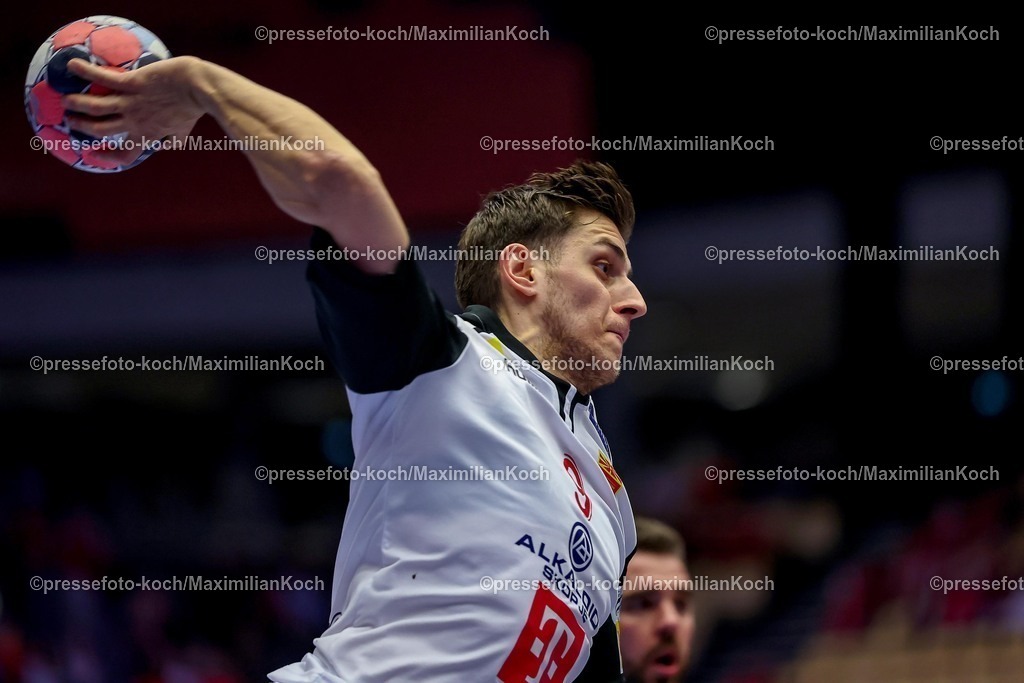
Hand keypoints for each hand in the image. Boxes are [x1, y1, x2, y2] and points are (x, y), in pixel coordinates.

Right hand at [62, 56, 205, 164]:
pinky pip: (104, 79)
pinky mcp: (132, 83)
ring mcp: (132, 103)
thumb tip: (167, 145)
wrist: (198, 88)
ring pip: (96, 107)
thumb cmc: (193, 108)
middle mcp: (135, 122)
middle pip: (101, 130)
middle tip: (71, 121)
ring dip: (78, 104)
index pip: (124, 154)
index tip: (95, 153)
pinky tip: (72, 66)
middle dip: (83, 127)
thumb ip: (172, 139)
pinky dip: (86, 72)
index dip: (108, 157)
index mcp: (146, 135)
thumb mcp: (183, 131)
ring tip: (66, 100)